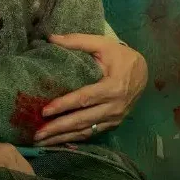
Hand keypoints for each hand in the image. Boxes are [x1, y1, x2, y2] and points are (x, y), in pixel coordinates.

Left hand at [34, 33, 148, 145]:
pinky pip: (92, 133)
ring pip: (85, 131)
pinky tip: (58, 141)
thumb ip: (78, 41)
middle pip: (82, 120)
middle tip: (36, 134)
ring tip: (41, 141)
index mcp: (112, 87)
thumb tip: (51, 38)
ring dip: (62, 137)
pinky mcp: (113, 123)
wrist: (143, 72)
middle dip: (58, 128)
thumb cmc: (120, 56)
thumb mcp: (102, 44)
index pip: (84, 98)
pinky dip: (74, 138)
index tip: (44, 111)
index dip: (64, 105)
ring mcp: (114, 118)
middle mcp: (114, 107)